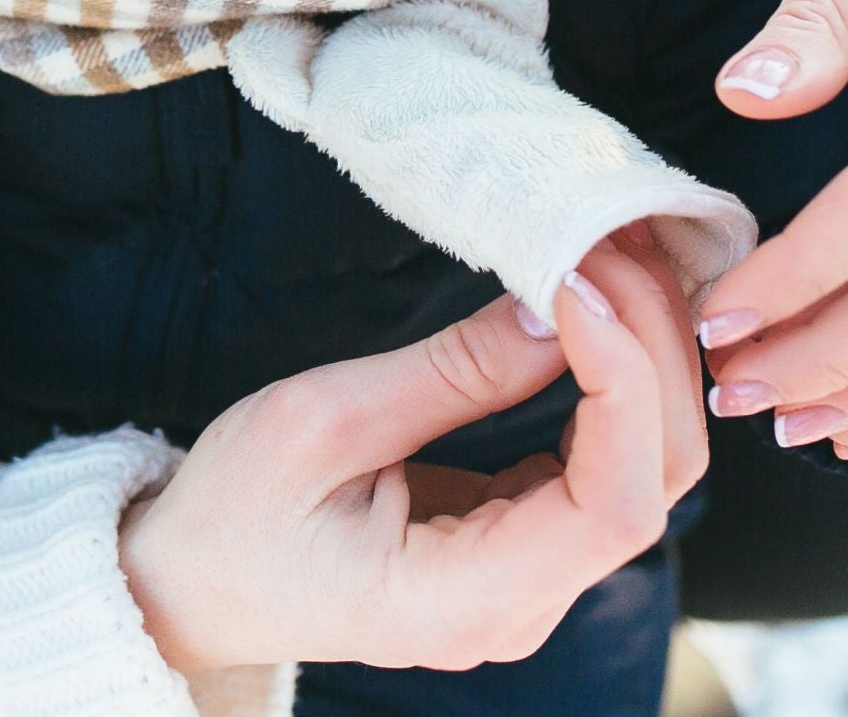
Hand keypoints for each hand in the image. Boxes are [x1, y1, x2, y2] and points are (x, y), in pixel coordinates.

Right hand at [119, 239, 704, 673]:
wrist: (193, 578)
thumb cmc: (237, 511)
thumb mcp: (325, 422)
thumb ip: (452, 372)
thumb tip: (557, 304)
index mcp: (469, 600)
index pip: (613, 506)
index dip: (624, 385)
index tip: (577, 285)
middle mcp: (522, 602)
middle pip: (653, 481)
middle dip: (651, 352)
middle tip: (606, 245)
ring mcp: (528, 573)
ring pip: (643, 466)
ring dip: (642, 355)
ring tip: (608, 257)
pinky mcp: (517, 533)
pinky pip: (599, 457)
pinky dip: (611, 375)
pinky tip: (590, 304)